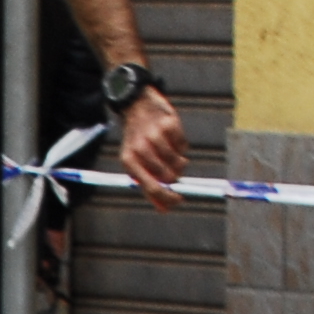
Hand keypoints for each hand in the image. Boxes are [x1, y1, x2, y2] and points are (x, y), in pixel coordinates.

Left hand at [116, 83, 188, 210]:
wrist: (136, 105)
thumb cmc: (136, 140)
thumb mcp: (134, 162)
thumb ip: (148, 185)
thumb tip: (164, 208)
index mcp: (129, 161)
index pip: (151, 187)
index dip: (167, 197)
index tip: (178, 200)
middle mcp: (141, 149)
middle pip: (168, 176)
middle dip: (175, 178)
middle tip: (174, 170)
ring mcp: (156, 136)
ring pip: (179, 162)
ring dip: (179, 162)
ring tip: (170, 152)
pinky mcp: (170, 125)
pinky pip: (184, 146)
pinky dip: (181, 147)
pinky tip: (171, 139)